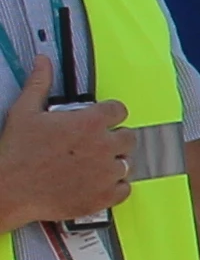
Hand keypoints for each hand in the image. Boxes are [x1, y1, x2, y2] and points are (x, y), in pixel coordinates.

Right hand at [0, 57, 131, 225]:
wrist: (9, 189)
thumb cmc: (17, 153)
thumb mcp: (24, 112)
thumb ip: (39, 84)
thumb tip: (43, 62)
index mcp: (89, 123)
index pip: (119, 110)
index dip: (109, 113)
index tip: (101, 119)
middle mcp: (104, 146)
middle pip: (128, 137)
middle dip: (114, 138)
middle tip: (95, 143)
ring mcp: (106, 173)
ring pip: (127, 163)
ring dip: (113, 162)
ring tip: (92, 164)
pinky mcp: (104, 196)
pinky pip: (125, 189)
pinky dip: (114, 187)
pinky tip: (97, 182)